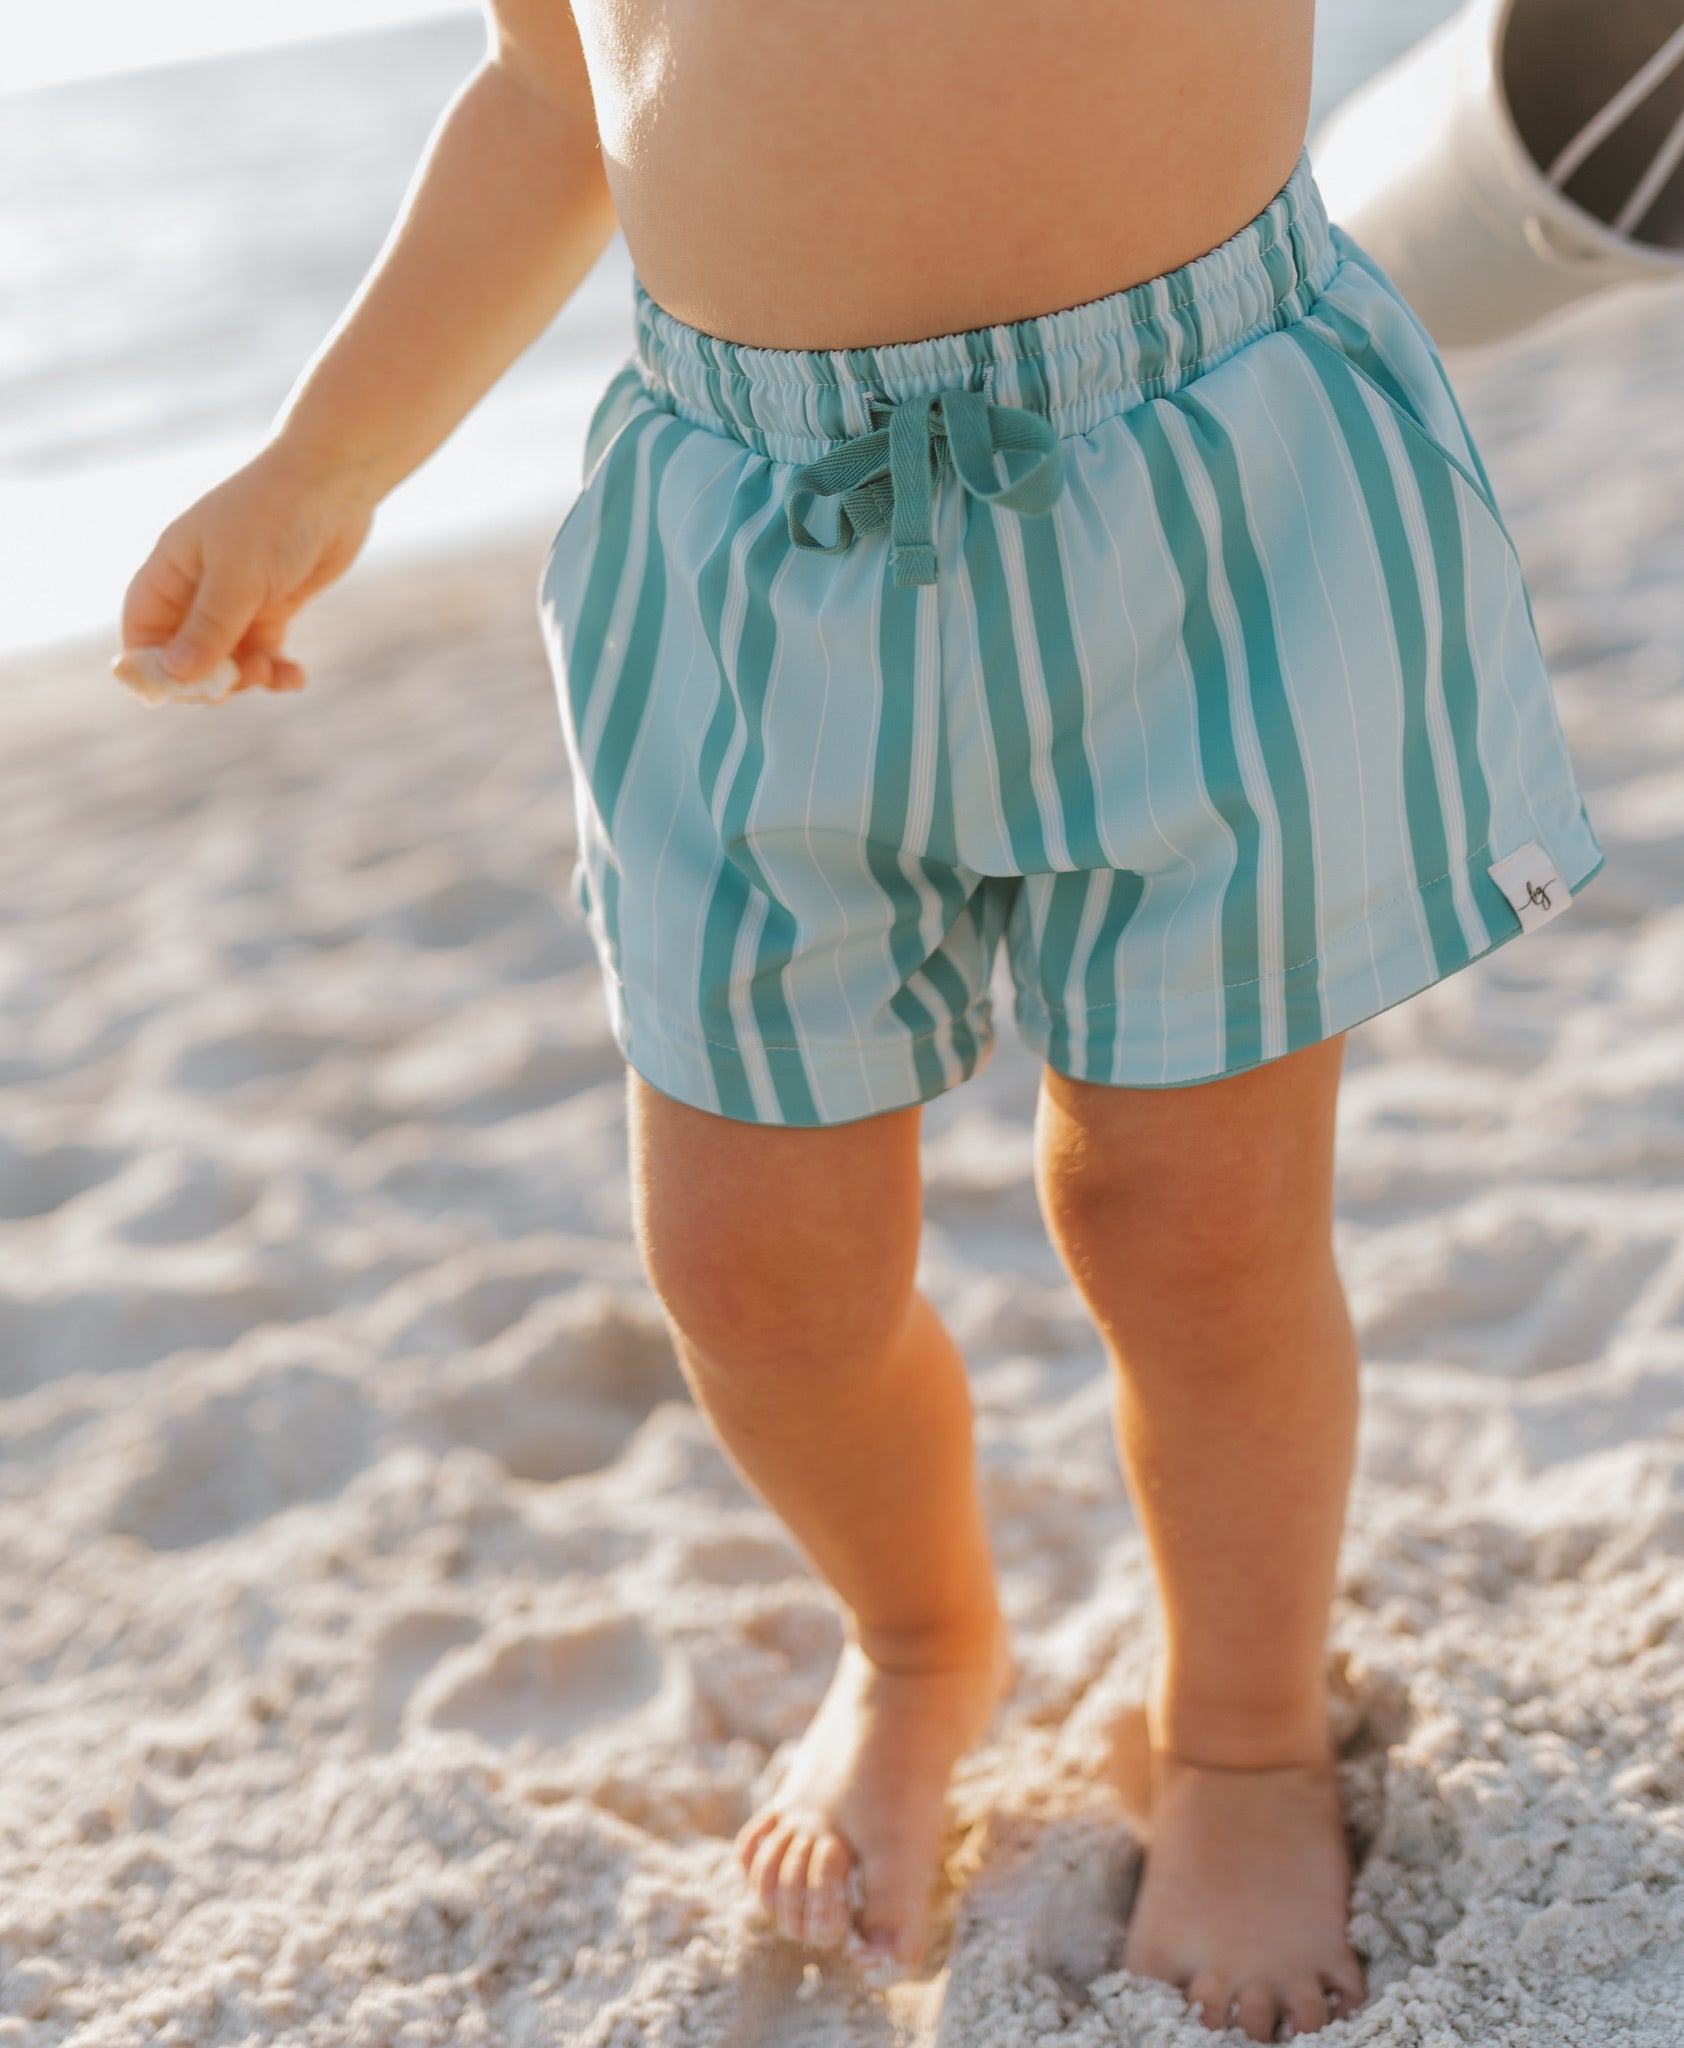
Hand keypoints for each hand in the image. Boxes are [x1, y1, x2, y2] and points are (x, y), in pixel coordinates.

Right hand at [115, 443, 378, 696]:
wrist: (332, 483)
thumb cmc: (274, 517)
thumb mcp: (238, 576)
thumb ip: (210, 627)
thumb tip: (176, 674)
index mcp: (171, 570)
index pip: (143, 631)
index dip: (152, 666)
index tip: (180, 692)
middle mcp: (198, 587)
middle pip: (185, 654)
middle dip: (209, 677)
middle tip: (240, 683)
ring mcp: (236, 598)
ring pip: (227, 659)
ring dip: (248, 677)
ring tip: (275, 673)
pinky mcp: (273, 605)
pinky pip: (264, 652)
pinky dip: (277, 670)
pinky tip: (297, 676)